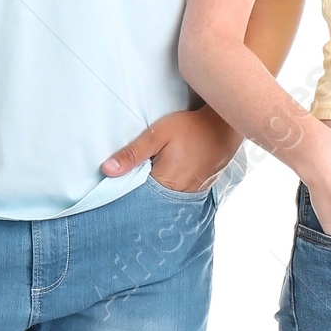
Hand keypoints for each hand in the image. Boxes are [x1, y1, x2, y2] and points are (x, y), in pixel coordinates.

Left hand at [100, 107, 242, 192]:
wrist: (224, 127)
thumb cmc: (190, 128)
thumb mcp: (157, 134)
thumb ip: (132, 153)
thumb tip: (107, 170)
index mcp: (165, 183)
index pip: (136, 199)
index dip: (123, 195)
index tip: (110, 193)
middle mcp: (179, 194)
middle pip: (150, 204)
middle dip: (137, 200)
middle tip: (122, 194)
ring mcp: (191, 194)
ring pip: (164, 201)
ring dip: (152, 197)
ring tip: (140, 189)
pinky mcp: (198, 189)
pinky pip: (177, 196)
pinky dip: (166, 193)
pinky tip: (160, 185)